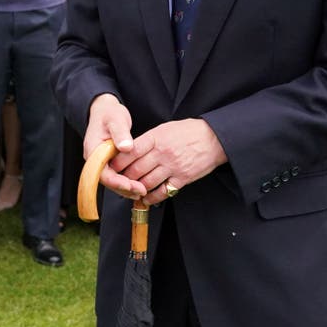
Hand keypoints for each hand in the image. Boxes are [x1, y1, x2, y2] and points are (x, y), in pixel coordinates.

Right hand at [83, 94, 141, 198]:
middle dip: (124, 188)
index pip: (101, 173)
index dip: (116, 182)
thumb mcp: (116, 119)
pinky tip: (139, 185)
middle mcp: (94, 160)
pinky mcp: (108, 163)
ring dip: (126, 188)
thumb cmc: (109, 114)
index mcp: (92, 151)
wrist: (105, 110)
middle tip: (142, 191)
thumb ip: (120, 133)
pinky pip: (116, 177)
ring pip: (112, 182)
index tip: (131, 185)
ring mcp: (101, 163)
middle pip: (107, 181)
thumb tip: (126, 147)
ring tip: (143, 192)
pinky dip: (127, 183)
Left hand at [111, 118, 228, 205]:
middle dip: (124, 177)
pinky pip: (162, 192)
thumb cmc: (188, 131)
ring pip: (146, 183)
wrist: (214, 139)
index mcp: (156, 138)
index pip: (130, 151)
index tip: (112, 166)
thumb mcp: (165, 128)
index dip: (118, 161)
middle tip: (119, 181)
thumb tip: (130, 150)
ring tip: (131, 189)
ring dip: (136, 188)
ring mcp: (172, 167)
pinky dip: (151, 197)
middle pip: (136, 170)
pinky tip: (147, 197)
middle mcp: (163, 153)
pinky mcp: (182, 178)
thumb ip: (148, 140)